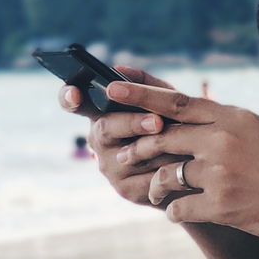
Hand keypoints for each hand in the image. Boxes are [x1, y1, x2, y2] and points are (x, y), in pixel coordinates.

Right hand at [57, 65, 189, 208]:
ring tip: (183, 142)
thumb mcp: (162, 97)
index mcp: (101, 112)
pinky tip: (183, 164)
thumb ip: (143, 82)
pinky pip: (145, 179)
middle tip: (157, 121)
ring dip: (158, 147)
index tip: (75, 93)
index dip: (69, 97)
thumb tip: (118, 69)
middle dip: (132, 123)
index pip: (74, 103)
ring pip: (129, 155)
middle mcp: (99, 140)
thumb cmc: (172, 121)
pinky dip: (166, 169)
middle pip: (106, 128)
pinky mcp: (126, 189)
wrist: (190, 164)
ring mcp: (110, 166)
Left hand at [107, 79, 258, 244]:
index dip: (140, 94)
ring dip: (157, 185)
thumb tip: (181, 119)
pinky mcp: (224, 206)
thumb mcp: (256, 131)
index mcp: (231, 115)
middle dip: (137, 147)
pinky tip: (182, 212)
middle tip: (121, 154)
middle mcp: (223, 138)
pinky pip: (180, 208)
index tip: (111, 87)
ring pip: (167, 175)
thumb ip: (220, 125)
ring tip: (157, 191)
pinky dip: (176, 211)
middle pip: (162, 136)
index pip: (175, 100)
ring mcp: (222, 172)